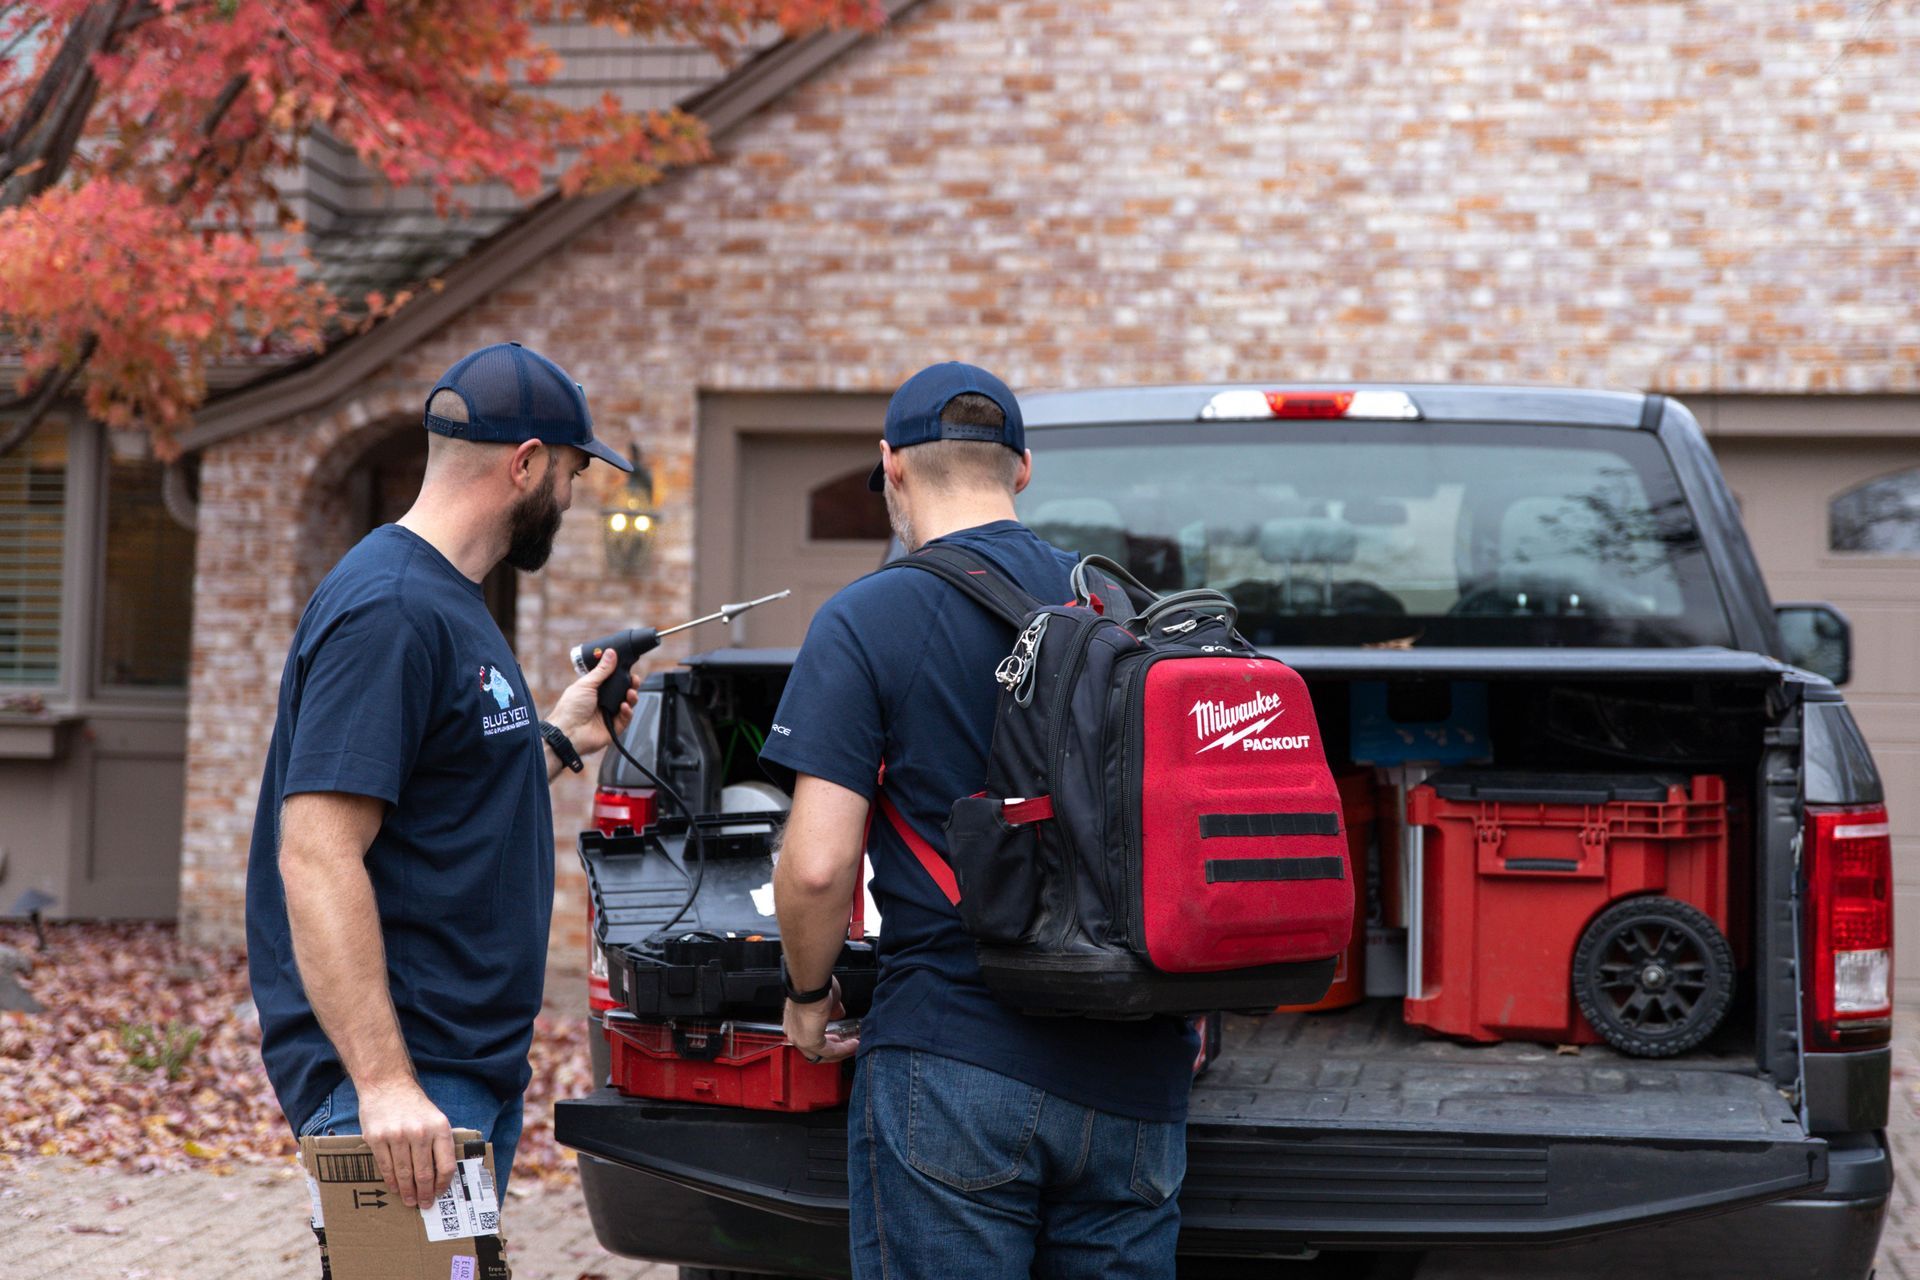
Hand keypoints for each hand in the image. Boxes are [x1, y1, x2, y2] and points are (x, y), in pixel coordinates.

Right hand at [357, 1078, 454, 1208]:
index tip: (440, 1193)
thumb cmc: (414, 1105)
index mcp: (439, 1127)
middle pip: (424, 1173)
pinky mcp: (377, 1138)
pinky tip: (395, 1188)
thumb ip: (439, 1142)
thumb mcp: (435, 1118)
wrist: (387, 1084)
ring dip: (407, 1191)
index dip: (443, 1184)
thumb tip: (442, 1175)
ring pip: (404, 1173)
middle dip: (425, 1193)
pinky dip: (391, 1181)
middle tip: (424, 1204)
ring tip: (410, 1200)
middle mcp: (420, 1132)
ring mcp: (397, 1135)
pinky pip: (386, 1167)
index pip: (446, 1165)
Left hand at [544, 647, 637, 756]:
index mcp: (594, 689)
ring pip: (628, 703)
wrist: (569, 732)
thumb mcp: (586, 684)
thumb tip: (611, 653)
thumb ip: (602, 670)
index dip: (621, 673)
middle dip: (631, 684)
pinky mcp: (614, 727)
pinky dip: (628, 711)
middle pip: (623, 691)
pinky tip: (624, 707)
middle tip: (634, 680)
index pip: (612, 679)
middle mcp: (603, 701)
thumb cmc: (570, 708)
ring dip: (632, 697)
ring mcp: (609, 714)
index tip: (628, 667)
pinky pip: (626, 718)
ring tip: (630, 693)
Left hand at [783, 979, 858, 1063]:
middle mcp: (794, 1033)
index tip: (838, 1039)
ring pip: (822, 1054)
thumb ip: (832, 1010)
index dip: (825, 1039)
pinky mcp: (811, 1043)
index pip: (808, 1038)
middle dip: (833, 1049)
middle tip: (847, 1047)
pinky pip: (830, 1051)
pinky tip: (853, 1044)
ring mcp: (801, 1040)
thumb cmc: (813, 986)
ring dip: (840, 1051)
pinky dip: (843, 1049)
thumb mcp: (826, 1000)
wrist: (810, 985)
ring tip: (853, 1047)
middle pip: (815, 1051)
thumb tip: (838, 1013)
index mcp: (793, 1022)